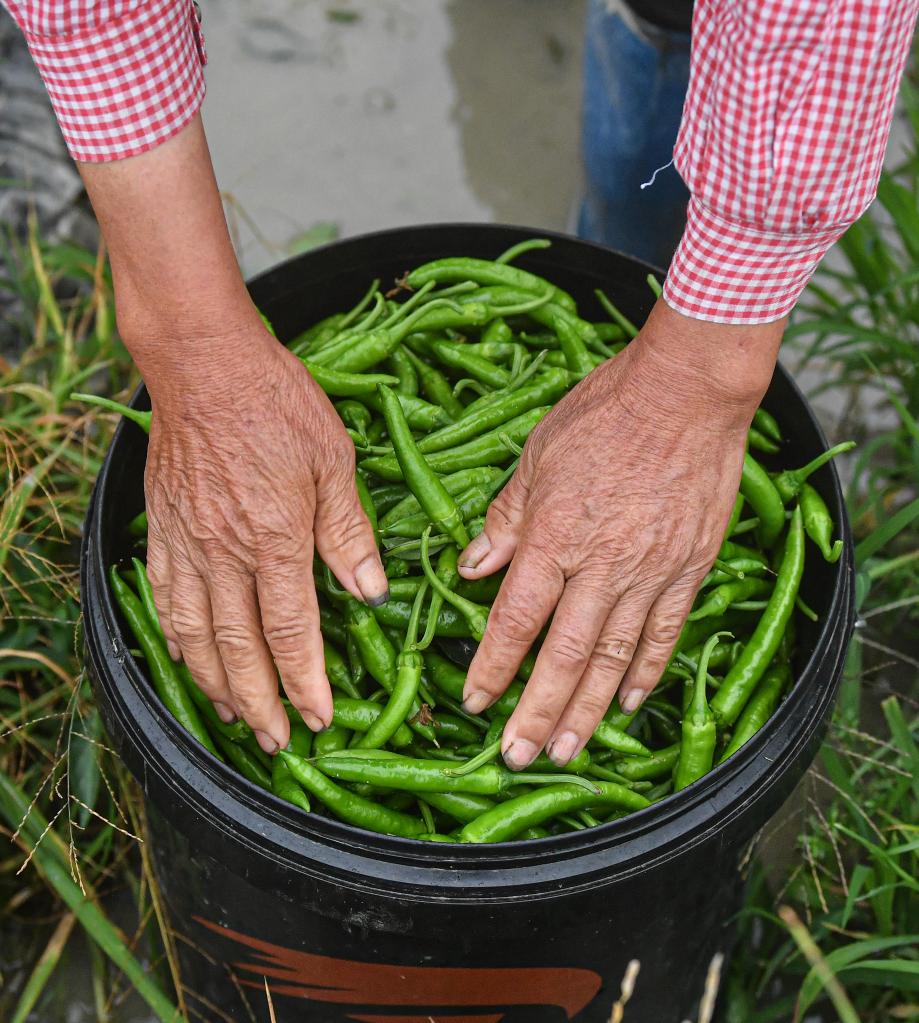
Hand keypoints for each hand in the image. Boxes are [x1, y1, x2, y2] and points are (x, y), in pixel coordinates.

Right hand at [141, 322, 387, 752]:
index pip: (292, 632)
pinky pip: (164, 599)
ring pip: (194, 635)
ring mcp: (187, 542)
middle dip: (261, 703)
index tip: (320, 719)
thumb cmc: (278, 403)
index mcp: (276, 537)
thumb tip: (371, 592)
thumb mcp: (334, 461)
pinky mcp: (164, 528)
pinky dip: (175, 640)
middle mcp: (225, 551)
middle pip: (239, 648)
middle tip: (279, 741)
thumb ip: (349, 533)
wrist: (205, 362)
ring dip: (215, 685)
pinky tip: (187, 659)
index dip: (307, 683)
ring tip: (236, 718)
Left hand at [457, 299, 782, 769]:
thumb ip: (504, 521)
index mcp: (554, 536)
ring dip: (587, 710)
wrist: (685, 393)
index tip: (474, 702)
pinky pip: (665, 633)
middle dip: (535, 711)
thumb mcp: (536, 457)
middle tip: (514, 757)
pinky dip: (647, 673)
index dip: (492, 666)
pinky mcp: (689, 570)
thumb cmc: (603, 413)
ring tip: (564, 750)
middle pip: (564, 655)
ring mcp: (650, 572)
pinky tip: (630, 706)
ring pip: (614, 658)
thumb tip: (469, 568)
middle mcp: (601, 565)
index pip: (515, 618)